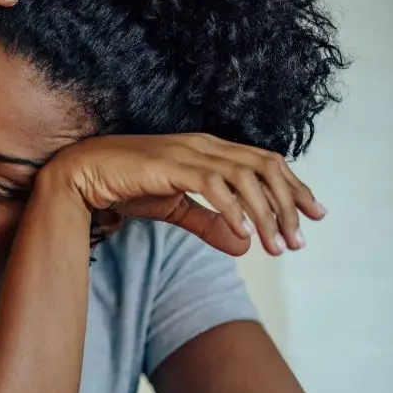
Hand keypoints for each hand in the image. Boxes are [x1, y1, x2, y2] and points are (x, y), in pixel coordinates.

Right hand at [42, 133, 326, 256]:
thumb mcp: (174, 209)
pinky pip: (211, 185)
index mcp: (209, 149)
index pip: (265, 163)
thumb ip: (209, 224)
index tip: (313, 216)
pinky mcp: (169, 165)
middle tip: (299, 241)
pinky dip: (231, 209)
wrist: (79, 177)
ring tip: (274, 247)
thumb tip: (244, 246)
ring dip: (266, 214)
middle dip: (288, 205)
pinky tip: (242, 234)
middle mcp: (205, 145)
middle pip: (265, 168)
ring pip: (245, 178)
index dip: (294, 188)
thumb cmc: (123, 187)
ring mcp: (188, 152)